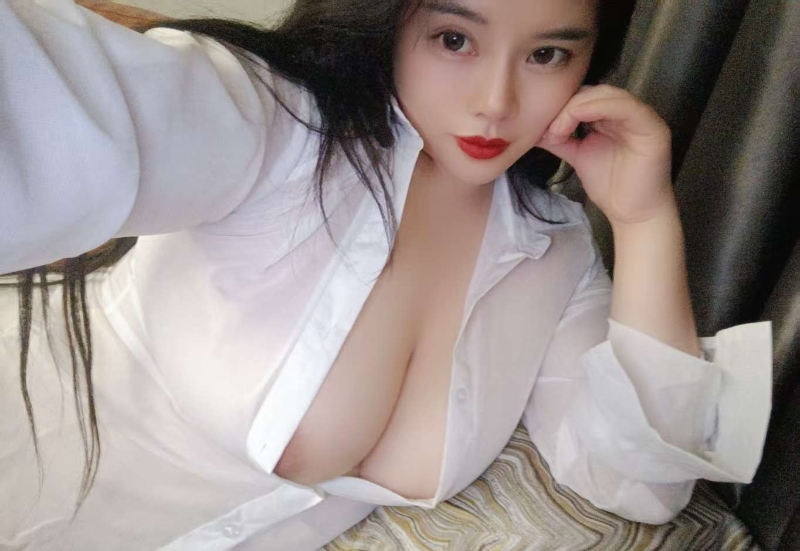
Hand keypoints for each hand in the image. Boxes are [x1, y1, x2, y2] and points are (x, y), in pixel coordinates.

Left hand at [536, 85, 675, 225]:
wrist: (632, 213)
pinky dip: (599, 107)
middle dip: (568, 105)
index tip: (542, 125)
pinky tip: (578, 118)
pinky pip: (626, 107)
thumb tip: (533, 129)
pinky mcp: (652, 127)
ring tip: (559, 129)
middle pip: (595, 91)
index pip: (585, 96)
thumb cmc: (610, 186)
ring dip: (578, 107)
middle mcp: (627, 112)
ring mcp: (642, 117)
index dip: (562, 104)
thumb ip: (559, 140)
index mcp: (611, 116)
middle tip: (549, 127)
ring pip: (609, 95)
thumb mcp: (577, 156)